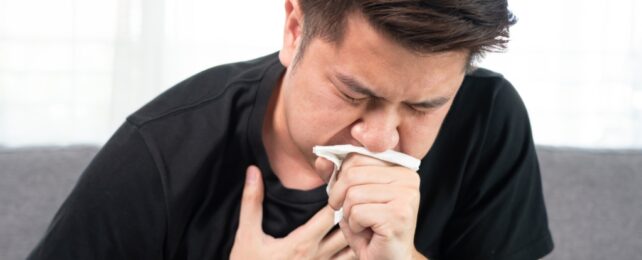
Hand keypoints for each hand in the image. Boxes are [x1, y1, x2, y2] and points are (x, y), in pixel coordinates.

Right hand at [230, 165, 357, 259]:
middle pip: (349, 232)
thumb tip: (252, 171)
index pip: (332, 215)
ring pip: (354, 252)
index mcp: (301, 243)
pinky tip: (351, 244)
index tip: (338, 187)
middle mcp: (318, 258)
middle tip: (353, 201)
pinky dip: (354, 254)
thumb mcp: (247, 234)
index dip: (338, 199)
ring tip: (357, 222)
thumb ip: (252, 202)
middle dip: (353, 215)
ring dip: (356, 236)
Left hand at [324, 154, 421, 259]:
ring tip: (364, 224)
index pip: (357, 157)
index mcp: (400, 167)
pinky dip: (355, 227)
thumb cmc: (370, 229)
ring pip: (353, 194)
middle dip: (341, 197)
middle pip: (352, 173)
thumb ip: (337, 175)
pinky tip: (370, 233)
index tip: (348, 197)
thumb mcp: (350, 197)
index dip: (341, 178)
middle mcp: (408, 178)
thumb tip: (321, 159)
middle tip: (352, 214)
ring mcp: (406, 196)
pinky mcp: (399, 215)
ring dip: (349, 215)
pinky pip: (357, 213)